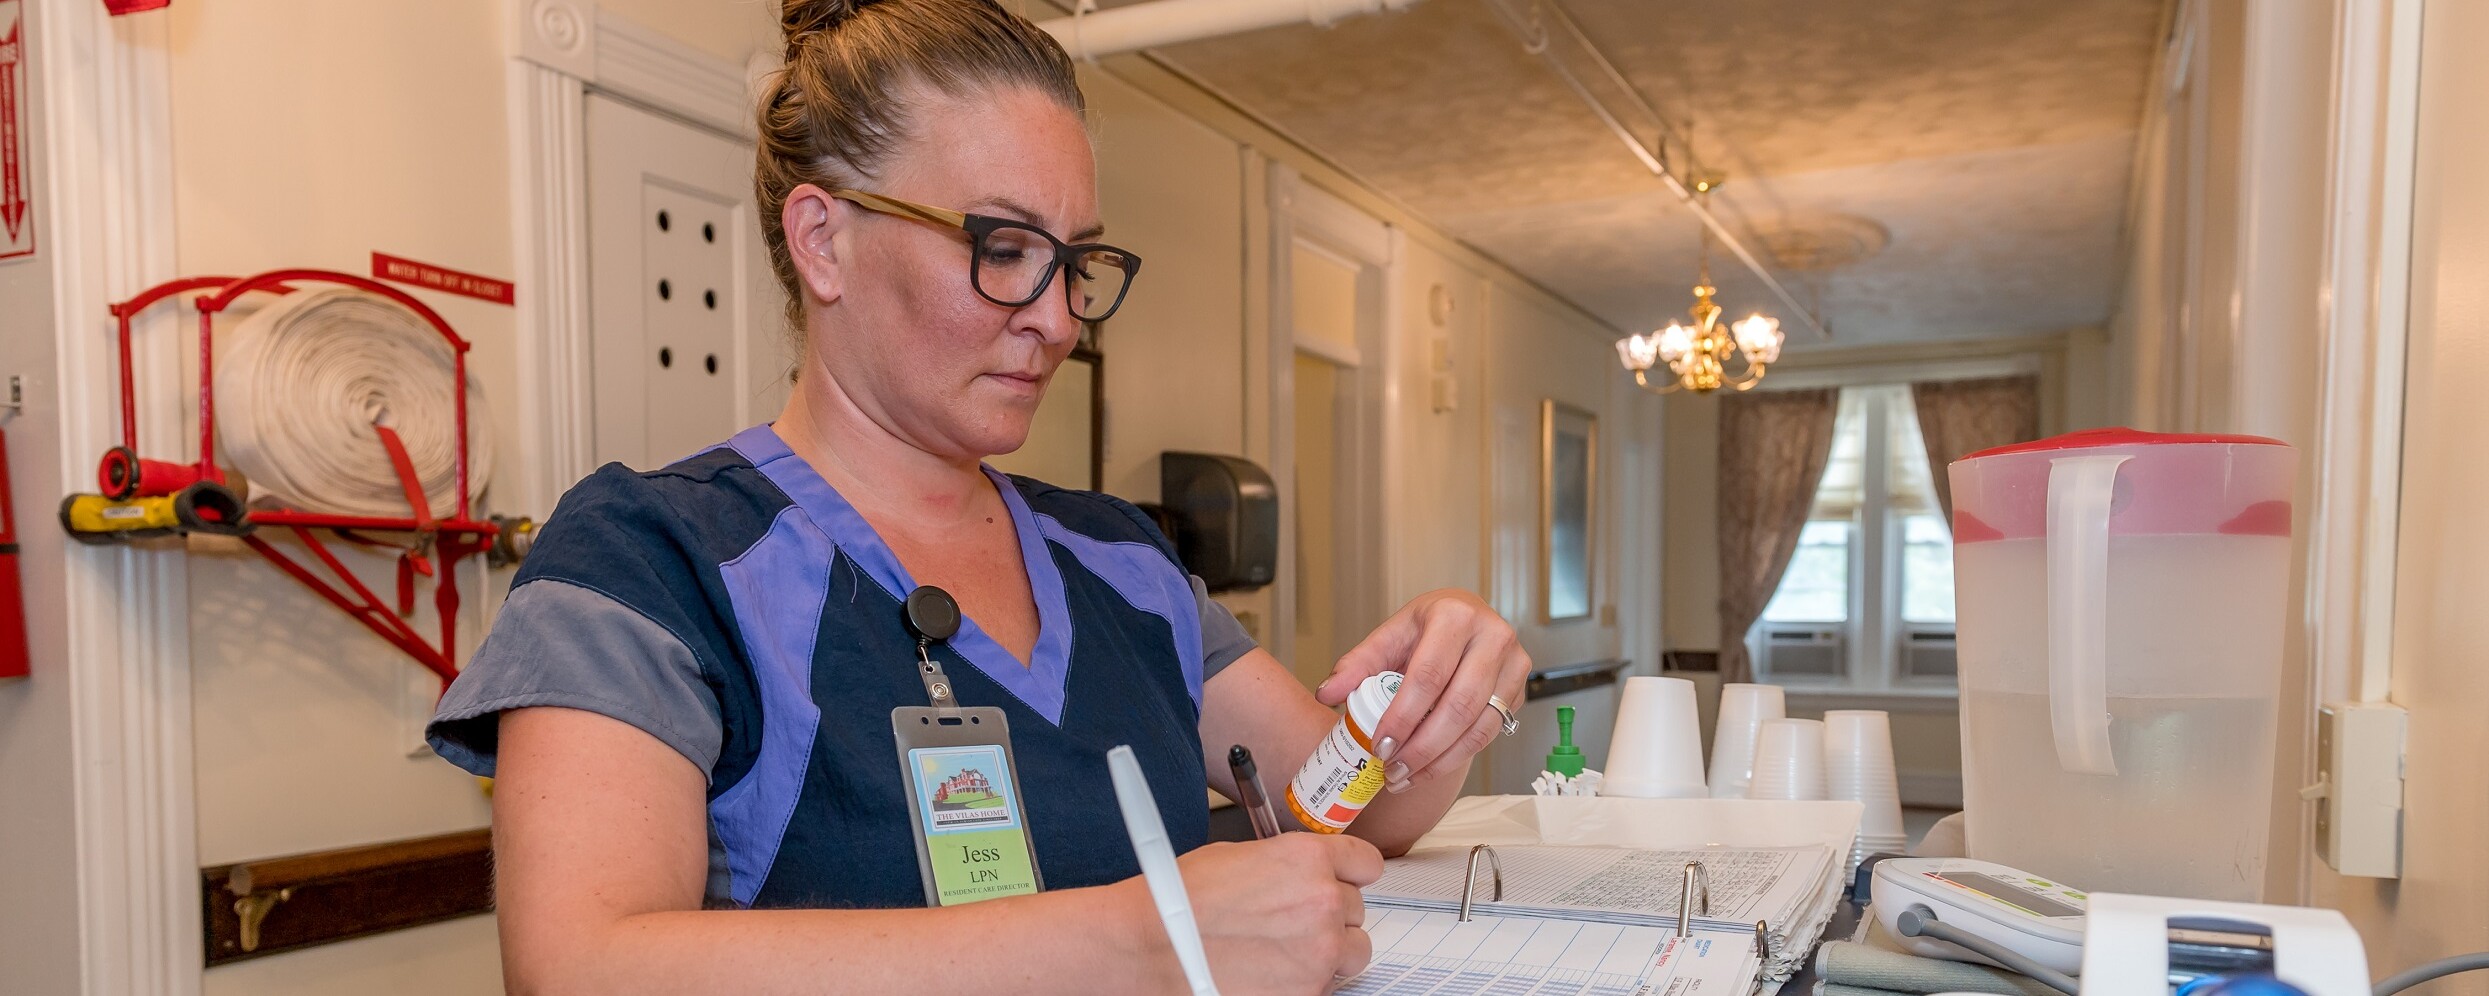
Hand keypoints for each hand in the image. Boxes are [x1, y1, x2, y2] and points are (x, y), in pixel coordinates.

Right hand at [1172, 834, 1383, 994]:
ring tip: (1288, 952)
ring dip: (1329, 951)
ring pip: (1353, 951)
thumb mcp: (1239, 856)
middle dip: (1329, 914)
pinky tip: (1272, 973)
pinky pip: (1327, 985)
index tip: (1343, 881)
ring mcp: (1319, 952)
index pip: (1366, 863)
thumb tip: (1302, 873)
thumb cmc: (1180, 899)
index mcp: (1308, 859)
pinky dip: (1306, 981)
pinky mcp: (1308, 992)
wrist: (1149, 946)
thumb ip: (1287, 864)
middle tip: (1293, 921)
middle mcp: (1323, 903)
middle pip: (1356, 910)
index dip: (1351, 873)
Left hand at [1318, 589, 1531, 791]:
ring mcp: (1513, 663)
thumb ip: (1359, 664)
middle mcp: (1492, 636)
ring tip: (1405, 777)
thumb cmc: (1428, 628)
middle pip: (1458, 706)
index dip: (1403, 717)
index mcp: (1455, 616)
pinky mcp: (1520, 689)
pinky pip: (1489, 733)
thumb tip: (1328, 692)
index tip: (1380, 746)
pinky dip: (1456, 757)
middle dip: (1421, 747)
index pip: (1427, 676)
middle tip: (1392, 770)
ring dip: (1439, 761)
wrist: (1468, 621)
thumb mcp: (1391, 635)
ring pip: (1478, 727)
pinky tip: (1429, 769)